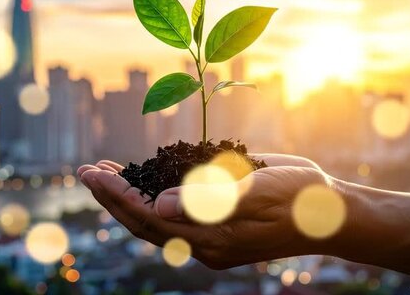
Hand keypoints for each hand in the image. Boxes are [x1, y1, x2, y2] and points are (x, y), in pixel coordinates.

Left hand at [78, 154, 336, 269]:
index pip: (150, 219)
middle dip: (112, 196)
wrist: (326, 211)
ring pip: (155, 215)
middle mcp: (203, 239)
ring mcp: (208, 229)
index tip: (94, 175)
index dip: (118, 197)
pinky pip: (174, 208)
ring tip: (101, 171)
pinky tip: (139, 174)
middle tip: (84, 171)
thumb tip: (158, 205)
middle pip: (144, 221)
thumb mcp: (258, 192)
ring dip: (126, 193)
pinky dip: (151, 190)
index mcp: (211, 239)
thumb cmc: (299, 199)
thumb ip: (210, 200)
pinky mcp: (215, 216)